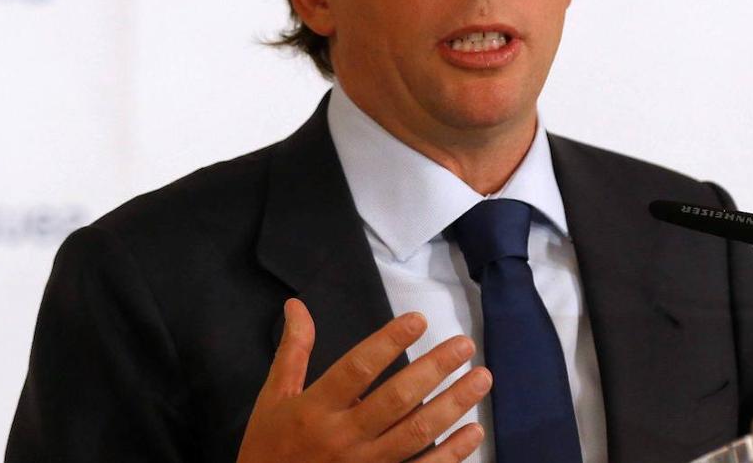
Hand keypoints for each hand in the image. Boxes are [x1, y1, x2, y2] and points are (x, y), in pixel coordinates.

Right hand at [236, 298, 490, 462]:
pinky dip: (452, 453)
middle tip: (464, 344)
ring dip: (453, 404)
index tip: (418, 320)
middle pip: (396, 399)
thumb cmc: (270, 448)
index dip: (389, 342)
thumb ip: (292, 351)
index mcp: (315, 409)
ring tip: (482, 378)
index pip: (357, 368)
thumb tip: (296, 305)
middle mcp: (342, 437)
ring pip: (417, 433)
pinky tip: (474, 431)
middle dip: (434, 369)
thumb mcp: (274, 398)